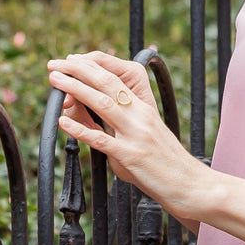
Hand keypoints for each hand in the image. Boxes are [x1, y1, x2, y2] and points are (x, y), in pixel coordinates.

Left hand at [47, 52, 202, 216]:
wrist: (189, 184)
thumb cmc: (164, 163)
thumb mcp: (141, 137)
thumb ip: (116, 126)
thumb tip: (84, 119)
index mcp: (144, 109)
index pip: (115, 78)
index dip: (90, 67)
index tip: (70, 61)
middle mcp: (140, 116)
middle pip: (107, 84)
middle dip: (78, 70)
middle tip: (55, 64)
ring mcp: (136, 134)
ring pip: (103, 104)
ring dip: (76, 90)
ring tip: (55, 81)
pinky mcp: (131, 156)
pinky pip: (102, 140)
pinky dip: (80, 129)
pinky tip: (64, 122)